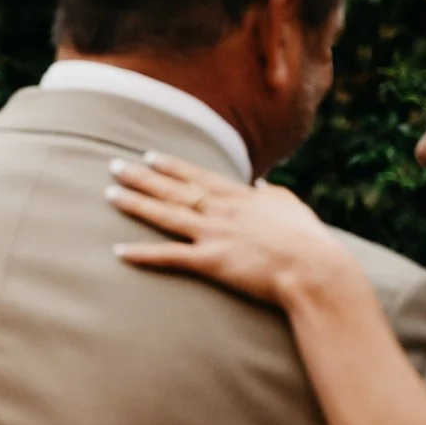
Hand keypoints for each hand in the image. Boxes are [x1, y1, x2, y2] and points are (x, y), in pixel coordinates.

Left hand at [107, 152, 356, 306]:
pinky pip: (169, 256)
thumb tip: (260, 185)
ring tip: (110, 194)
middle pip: (174, 189)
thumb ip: (271, 194)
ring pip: (166, 214)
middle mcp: (222, 210)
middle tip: (114, 166)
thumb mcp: (290, 207)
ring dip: (135, 204)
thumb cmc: (307, 240)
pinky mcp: (210, 261)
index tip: (148, 155)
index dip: (171, 165)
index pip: (198, 175)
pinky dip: (142, 254)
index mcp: (241, 196)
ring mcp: (214, 234)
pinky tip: (118, 251)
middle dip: (142, 177)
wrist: (315, 268)